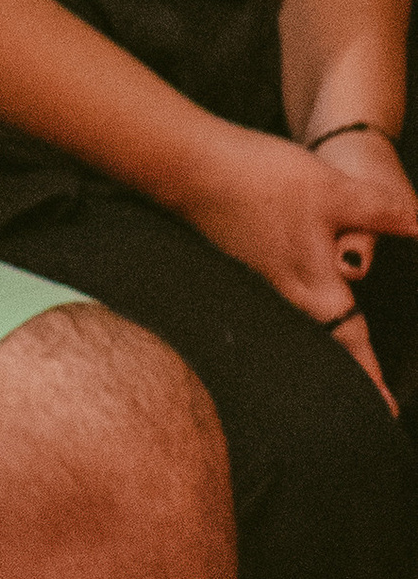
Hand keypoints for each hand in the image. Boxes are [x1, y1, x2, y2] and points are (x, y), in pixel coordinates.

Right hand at [183, 119, 417, 408]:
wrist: (189, 166)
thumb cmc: (262, 182)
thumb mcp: (334, 189)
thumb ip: (383, 211)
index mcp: (314, 288)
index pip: (354, 345)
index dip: (374, 381)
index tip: (390, 412)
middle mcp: (286, 294)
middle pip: (325, 343)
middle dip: (349, 367)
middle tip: (369, 390)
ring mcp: (259, 279)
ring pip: (301, 321)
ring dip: (323, 338)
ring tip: (340, 350)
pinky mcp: (242, 259)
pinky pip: (278, 297)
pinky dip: (297, 307)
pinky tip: (297, 290)